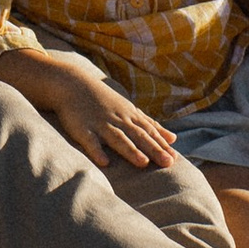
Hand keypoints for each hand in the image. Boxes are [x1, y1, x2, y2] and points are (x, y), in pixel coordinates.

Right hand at [0, 45, 180, 169]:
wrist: (73, 84)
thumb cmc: (104, 100)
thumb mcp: (131, 110)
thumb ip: (151, 125)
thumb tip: (173, 139)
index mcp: (130, 117)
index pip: (149, 132)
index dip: (161, 145)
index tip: (174, 159)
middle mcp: (118, 120)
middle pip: (138, 136)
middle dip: (153, 149)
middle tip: (168, 163)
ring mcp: (100, 124)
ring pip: (118, 138)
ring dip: (130, 150)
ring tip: (143, 163)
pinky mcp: (82, 129)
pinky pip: (90, 141)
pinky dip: (97, 151)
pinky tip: (104, 163)